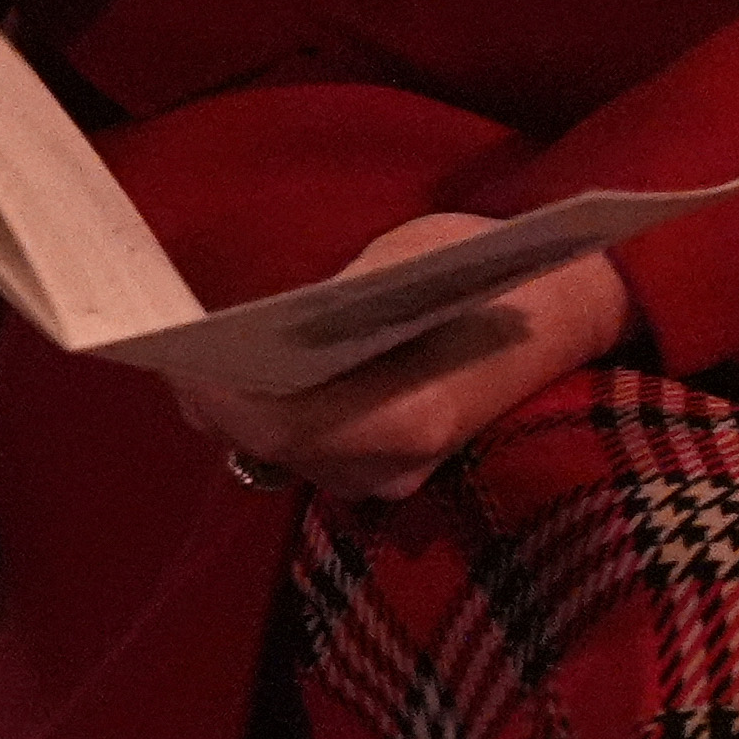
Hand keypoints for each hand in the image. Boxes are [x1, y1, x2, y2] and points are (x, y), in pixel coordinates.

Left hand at [169, 216, 638, 505]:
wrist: (567, 311)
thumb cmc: (487, 269)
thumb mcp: (406, 262)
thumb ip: (333, 303)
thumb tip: (261, 324)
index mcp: (405, 417)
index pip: (281, 426)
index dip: (220, 396)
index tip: (178, 357)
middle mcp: (394, 466)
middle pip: (273, 446)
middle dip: (216, 397)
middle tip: (171, 350)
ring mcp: (395, 477)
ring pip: (286, 456)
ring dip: (238, 410)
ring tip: (198, 357)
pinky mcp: (392, 469)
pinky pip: (310, 455)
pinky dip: (270, 419)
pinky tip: (246, 377)